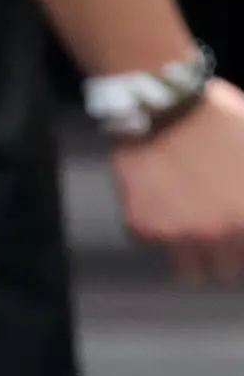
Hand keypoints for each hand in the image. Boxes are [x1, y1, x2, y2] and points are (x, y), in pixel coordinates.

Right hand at [112, 80, 243, 283]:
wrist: (162, 104)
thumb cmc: (219, 122)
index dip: (240, 233)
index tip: (233, 224)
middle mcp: (219, 235)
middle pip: (228, 269)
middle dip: (224, 249)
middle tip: (214, 221)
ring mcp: (179, 234)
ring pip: (190, 271)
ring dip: (192, 252)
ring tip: (186, 224)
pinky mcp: (142, 226)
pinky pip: (150, 242)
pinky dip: (154, 226)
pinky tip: (157, 199)